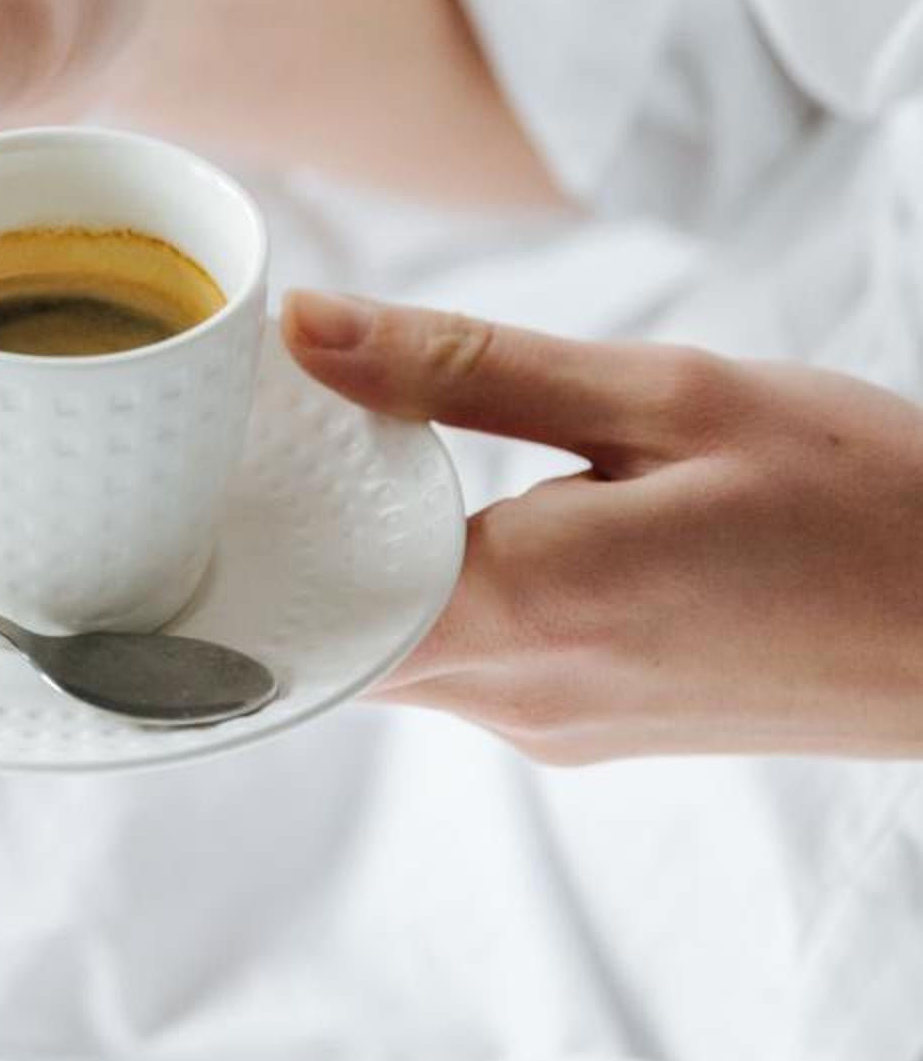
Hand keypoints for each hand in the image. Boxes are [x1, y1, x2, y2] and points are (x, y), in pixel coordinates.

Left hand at [280, 290, 922, 761]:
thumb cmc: (863, 497)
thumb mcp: (667, 395)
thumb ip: (467, 369)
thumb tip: (305, 331)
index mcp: (531, 613)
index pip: (303, 612)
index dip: (236, 531)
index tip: (204, 447)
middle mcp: (527, 700)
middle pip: (335, 631)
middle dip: (286, 533)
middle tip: (252, 421)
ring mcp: (561, 729)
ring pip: (398, 646)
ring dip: (364, 556)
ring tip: (340, 441)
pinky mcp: (595, 727)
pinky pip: (467, 658)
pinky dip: (433, 585)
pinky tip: (441, 504)